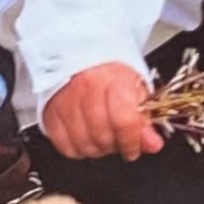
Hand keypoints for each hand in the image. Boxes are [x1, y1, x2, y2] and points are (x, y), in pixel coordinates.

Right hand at [42, 63, 163, 161]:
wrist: (81, 55)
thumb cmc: (110, 71)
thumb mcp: (137, 89)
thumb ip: (145, 119)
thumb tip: (152, 144)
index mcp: (111, 80)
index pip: (124, 122)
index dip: (132, 141)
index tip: (135, 147)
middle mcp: (85, 90)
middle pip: (103, 136)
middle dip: (115, 144)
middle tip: (119, 137)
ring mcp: (65, 102)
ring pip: (84, 144)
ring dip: (97, 148)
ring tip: (103, 135)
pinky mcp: (51, 113)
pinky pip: (65, 146)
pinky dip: (78, 148)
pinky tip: (86, 136)